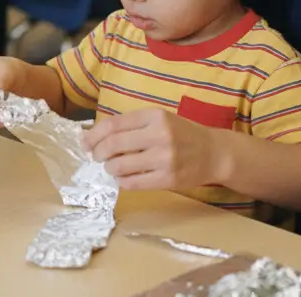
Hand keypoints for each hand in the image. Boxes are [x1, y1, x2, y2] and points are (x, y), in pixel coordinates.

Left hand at [83, 108, 221, 190]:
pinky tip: (123, 177)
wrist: (215, 153)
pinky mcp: (169, 179)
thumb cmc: (181, 134)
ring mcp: (165, 159)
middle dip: (97, 152)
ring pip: (120, 166)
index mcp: (154, 116)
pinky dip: (121, 180)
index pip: (113, 125)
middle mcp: (160, 136)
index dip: (93, 135)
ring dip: (109, 167)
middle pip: (113, 145)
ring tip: (111, 166)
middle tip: (95, 156)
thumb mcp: (158, 119)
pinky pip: (133, 183)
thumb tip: (93, 135)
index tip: (85, 142)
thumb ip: (130, 124)